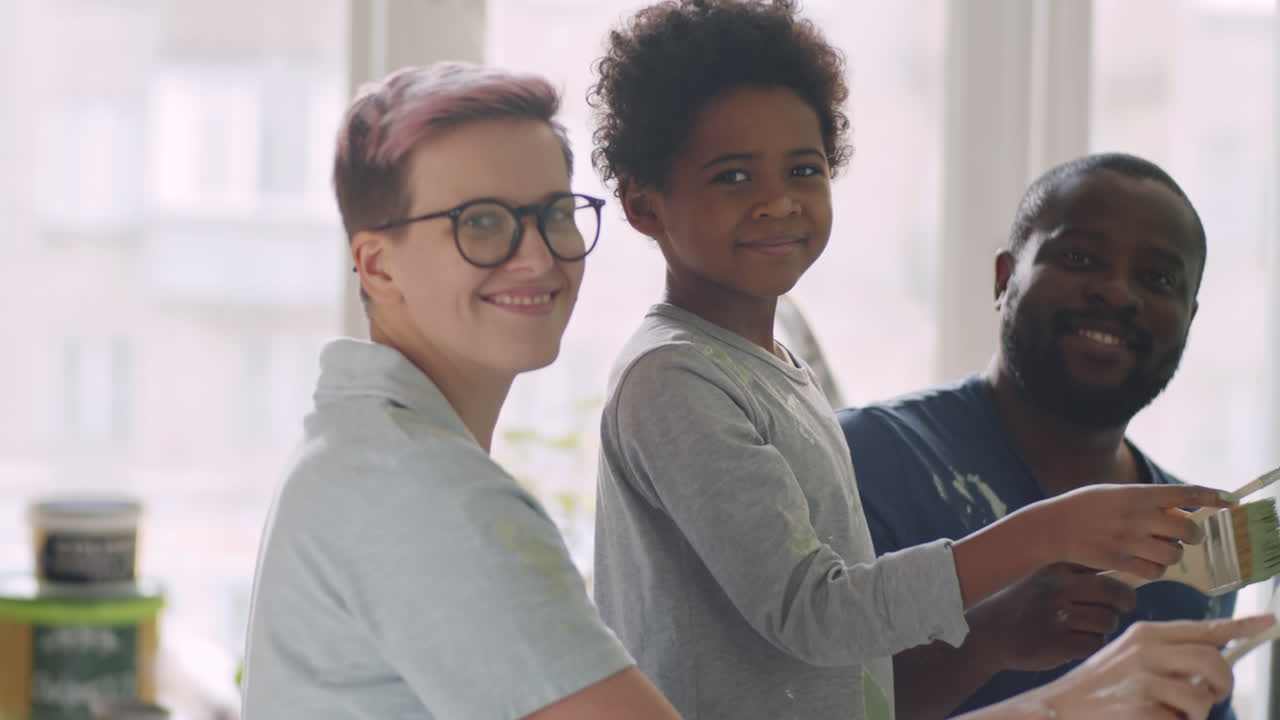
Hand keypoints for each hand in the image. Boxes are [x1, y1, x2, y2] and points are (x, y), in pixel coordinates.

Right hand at [969, 564, 1135, 673]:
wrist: (988, 633)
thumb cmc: (1025, 606)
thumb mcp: (1044, 580)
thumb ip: (1078, 577)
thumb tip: (1125, 579)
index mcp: (1057, 571)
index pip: (1105, 573)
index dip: (1120, 587)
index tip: (1121, 596)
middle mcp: (1057, 590)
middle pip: (1113, 595)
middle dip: (1121, 605)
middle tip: (1115, 612)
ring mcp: (1056, 617)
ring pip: (1107, 621)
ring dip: (1102, 628)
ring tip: (1084, 629)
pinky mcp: (1056, 644)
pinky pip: (1094, 643)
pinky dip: (1089, 645)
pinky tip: (1073, 643)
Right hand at [1028, 615, 1274, 719]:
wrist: (1056, 708)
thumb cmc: (1097, 688)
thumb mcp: (1128, 659)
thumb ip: (1167, 657)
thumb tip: (1210, 670)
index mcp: (1145, 634)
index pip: (1203, 628)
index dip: (1240, 626)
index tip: (1267, 621)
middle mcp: (1146, 650)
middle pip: (1213, 663)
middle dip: (1220, 686)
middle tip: (1207, 695)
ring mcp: (1143, 680)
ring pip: (1202, 699)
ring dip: (1193, 715)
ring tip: (1167, 713)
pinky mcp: (1140, 709)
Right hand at [1031, 484, 1229, 579]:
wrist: (1052, 526)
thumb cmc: (1083, 507)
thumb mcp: (1114, 494)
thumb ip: (1146, 502)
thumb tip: (1181, 514)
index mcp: (1136, 494)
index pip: (1185, 493)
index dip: (1212, 495)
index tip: (1229, 499)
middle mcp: (1136, 516)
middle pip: (1186, 528)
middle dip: (1192, 534)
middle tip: (1185, 535)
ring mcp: (1128, 539)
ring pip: (1173, 553)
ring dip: (1173, 553)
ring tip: (1160, 550)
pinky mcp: (1119, 561)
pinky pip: (1154, 571)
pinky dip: (1156, 569)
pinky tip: (1146, 563)